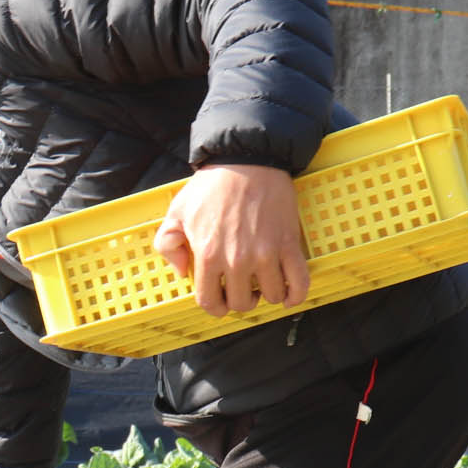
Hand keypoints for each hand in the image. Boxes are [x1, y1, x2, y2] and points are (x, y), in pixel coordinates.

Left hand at [151, 163, 309, 316]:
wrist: (248, 161)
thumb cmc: (211, 186)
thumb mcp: (176, 212)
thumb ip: (168, 245)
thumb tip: (182, 271)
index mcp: (209, 255)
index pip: (210, 302)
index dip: (215, 307)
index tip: (220, 301)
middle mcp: (238, 260)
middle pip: (242, 303)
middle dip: (240, 300)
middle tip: (242, 288)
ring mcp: (266, 254)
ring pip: (271, 296)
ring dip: (267, 295)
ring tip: (263, 283)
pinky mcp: (288, 245)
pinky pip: (299, 283)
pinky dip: (295, 295)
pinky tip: (287, 295)